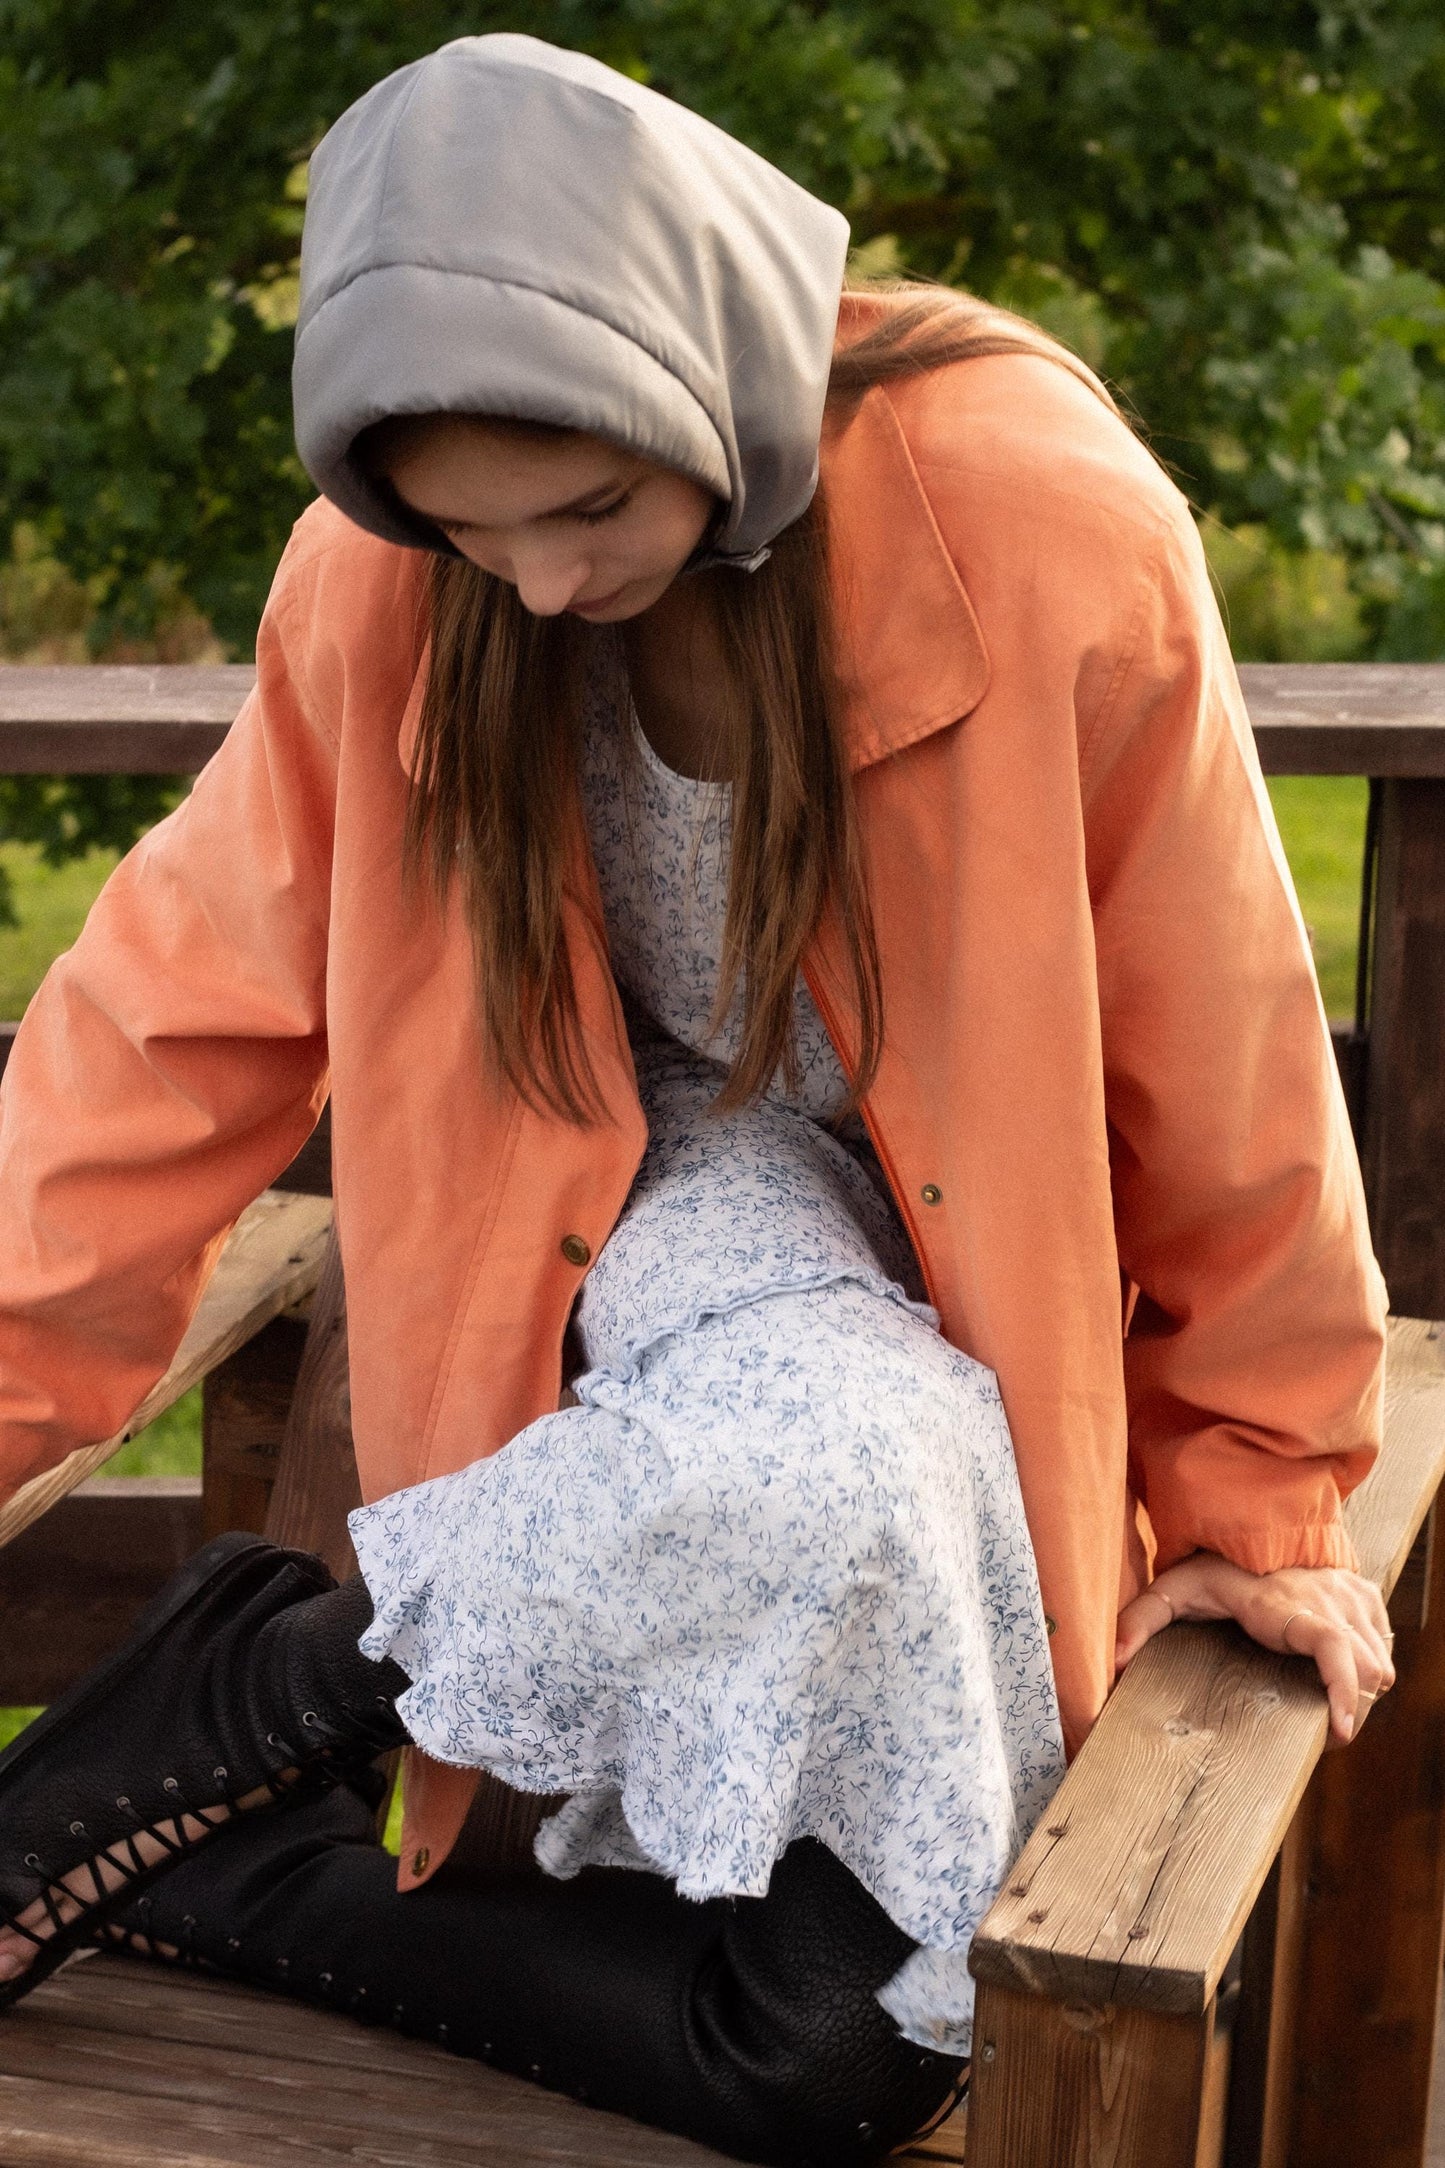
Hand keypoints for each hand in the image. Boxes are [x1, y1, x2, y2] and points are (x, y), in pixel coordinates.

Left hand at [1114, 1552, 1394, 1744]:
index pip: (1333, 1646)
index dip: (1344, 1691)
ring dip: (1361, 1690)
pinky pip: (1383, 1644)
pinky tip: (1341, 1677)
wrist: (1257, 1514)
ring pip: (1380, 1662)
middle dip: (1351, 1707)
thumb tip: (1113, 1661)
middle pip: (1367, 1668)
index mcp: (1286, 1605)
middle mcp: (1329, 1600)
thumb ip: (1142, 1619)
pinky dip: (1370, 1666)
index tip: (1339, 1730)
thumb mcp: (1173, 1586)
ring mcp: (1351, 1597)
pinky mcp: (1364, 1596)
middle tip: (1322, 1729)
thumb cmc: (1215, 1558)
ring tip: (1329, 1708)